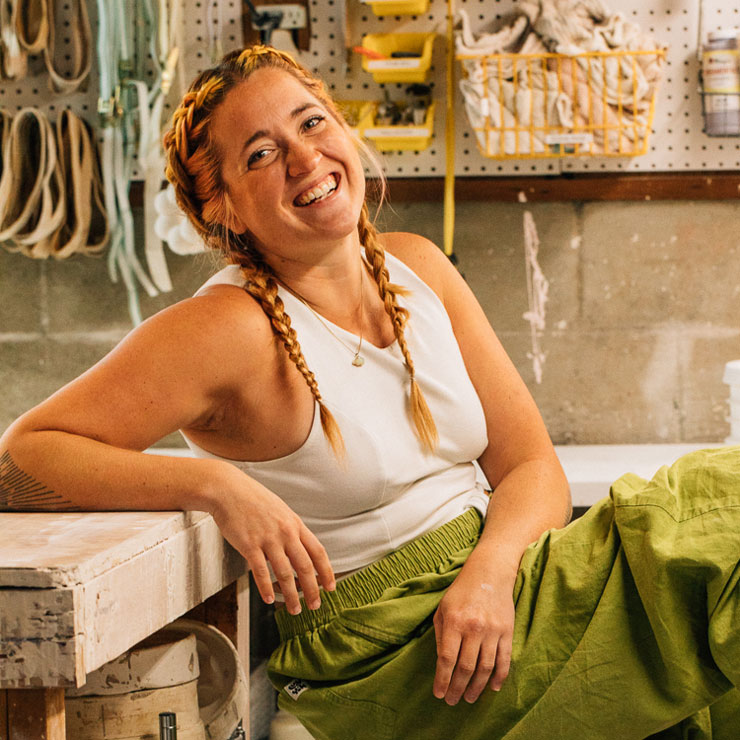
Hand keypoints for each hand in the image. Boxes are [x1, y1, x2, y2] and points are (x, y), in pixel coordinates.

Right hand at [210, 463, 334, 614]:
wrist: (228, 490)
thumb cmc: (252, 500)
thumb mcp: (280, 511)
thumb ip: (290, 530)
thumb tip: (299, 549)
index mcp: (295, 524)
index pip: (318, 551)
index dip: (326, 571)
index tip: (330, 586)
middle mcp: (285, 532)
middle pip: (305, 566)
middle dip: (312, 590)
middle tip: (315, 605)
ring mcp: (268, 539)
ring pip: (285, 573)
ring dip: (291, 595)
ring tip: (294, 609)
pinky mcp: (249, 545)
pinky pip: (261, 572)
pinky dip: (266, 589)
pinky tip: (269, 599)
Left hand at [432, 549, 515, 704]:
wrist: (489, 573)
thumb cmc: (461, 591)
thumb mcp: (443, 608)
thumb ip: (441, 634)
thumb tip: (442, 662)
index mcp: (454, 621)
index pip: (446, 659)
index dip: (442, 679)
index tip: (439, 694)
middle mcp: (473, 627)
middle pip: (465, 668)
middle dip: (457, 688)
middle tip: (452, 701)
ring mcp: (492, 630)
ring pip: (485, 668)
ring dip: (477, 688)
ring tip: (469, 698)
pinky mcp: (507, 632)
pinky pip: (504, 660)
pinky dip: (499, 677)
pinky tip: (492, 688)